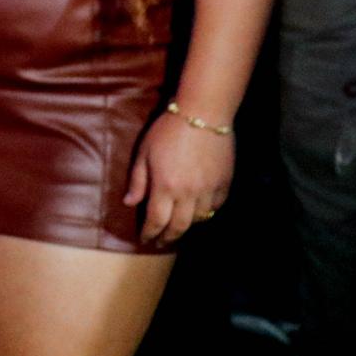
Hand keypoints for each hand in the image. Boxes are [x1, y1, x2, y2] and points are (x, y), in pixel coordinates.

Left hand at [123, 108, 233, 245]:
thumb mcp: (144, 152)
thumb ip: (138, 180)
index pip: (156, 220)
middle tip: (161, 242)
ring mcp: (209, 189)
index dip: (150, 233)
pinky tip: (199, 211)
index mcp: (166, 186)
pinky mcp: (225, 183)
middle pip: (179, 226)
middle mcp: (189, 193)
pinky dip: (207, 212)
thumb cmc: (168, 130)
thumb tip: (130, 203)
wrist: (203, 114)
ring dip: (187, 226)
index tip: (145, 239)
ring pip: (199, 219)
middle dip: (168, 237)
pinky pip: (216, 206)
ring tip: (178, 227)